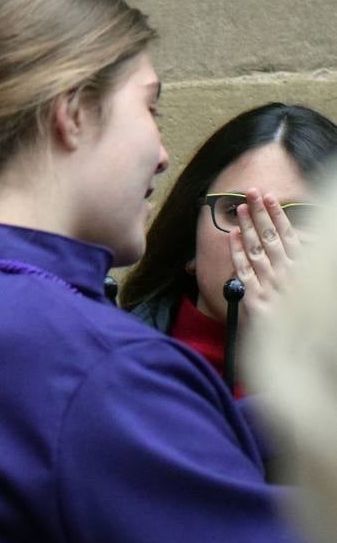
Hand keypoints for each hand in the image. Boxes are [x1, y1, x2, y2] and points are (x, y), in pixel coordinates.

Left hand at [228, 188, 298, 321]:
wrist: (298, 351)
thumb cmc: (304, 319)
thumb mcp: (311, 288)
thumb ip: (306, 263)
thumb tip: (305, 242)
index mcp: (303, 269)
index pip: (289, 234)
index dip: (278, 214)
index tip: (270, 197)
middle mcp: (288, 274)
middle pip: (271, 237)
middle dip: (260, 213)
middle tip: (250, 191)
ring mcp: (271, 285)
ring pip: (256, 250)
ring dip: (247, 227)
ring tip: (240, 208)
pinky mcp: (256, 300)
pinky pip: (243, 272)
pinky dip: (237, 253)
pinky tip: (231, 237)